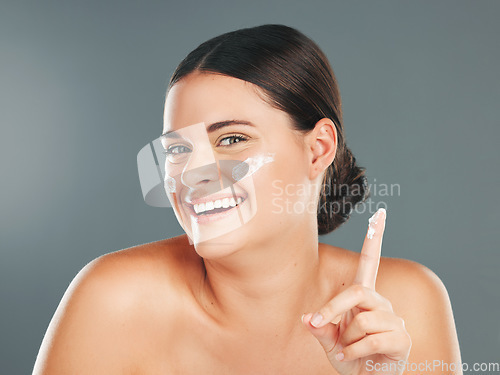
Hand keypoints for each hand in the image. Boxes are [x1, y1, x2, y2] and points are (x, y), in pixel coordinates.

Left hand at [302, 208, 411, 374]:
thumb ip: (320, 327)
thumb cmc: (349, 357)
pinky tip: (354, 358)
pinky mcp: (401, 339)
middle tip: (318, 323)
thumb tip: (308, 319)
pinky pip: (370, 340)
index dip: (374, 239)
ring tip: (348, 349)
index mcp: (364, 297)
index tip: (379, 214)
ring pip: (362, 320)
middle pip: (357, 292)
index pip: (370, 263)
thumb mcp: (328, 341)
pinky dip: (354, 353)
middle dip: (333, 309)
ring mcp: (394, 320)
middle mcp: (381, 304)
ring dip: (346, 339)